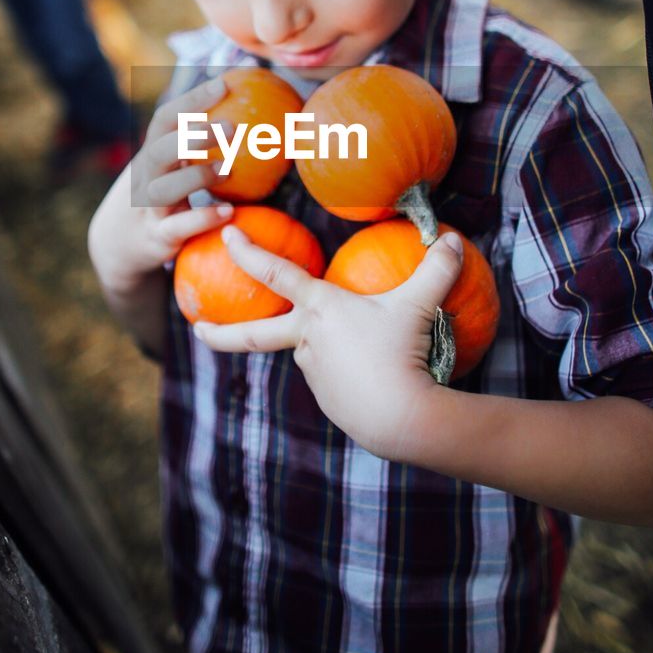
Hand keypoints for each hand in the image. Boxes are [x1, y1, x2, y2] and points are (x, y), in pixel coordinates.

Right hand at [88, 75, 234, 299]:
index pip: (165, 119)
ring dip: (196, 177)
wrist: (119, 242)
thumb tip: (248, 105)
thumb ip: (198, 141)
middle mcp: (145, 177)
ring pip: (163, 189)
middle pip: (159, 151)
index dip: (191, 100)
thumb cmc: (162, 192)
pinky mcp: (158, 237)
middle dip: (193, 137)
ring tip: (228, 170)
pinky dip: (201, 219)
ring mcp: (148, 208)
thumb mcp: (171, 164)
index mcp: (151, 152)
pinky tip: (229, 212)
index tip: (223, 84)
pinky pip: (178, 228)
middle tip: (231, 127)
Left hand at [195, 226, 464, 461]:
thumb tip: (456, 239)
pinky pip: (332, 372)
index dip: (249, 251)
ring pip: (314, 348)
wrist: (399, 417)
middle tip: (195, 329)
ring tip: (371, 356)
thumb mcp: (420, 305)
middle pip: (255, 333)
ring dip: (327, 347)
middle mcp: (306, 337)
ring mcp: (312, 369)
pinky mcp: (324, 396)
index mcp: (321, 308)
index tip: (226, 235)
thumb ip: (437, 269)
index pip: (277, 272)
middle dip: (220, 331)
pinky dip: (346, 369)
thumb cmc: (403, 355)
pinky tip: (372, 376)